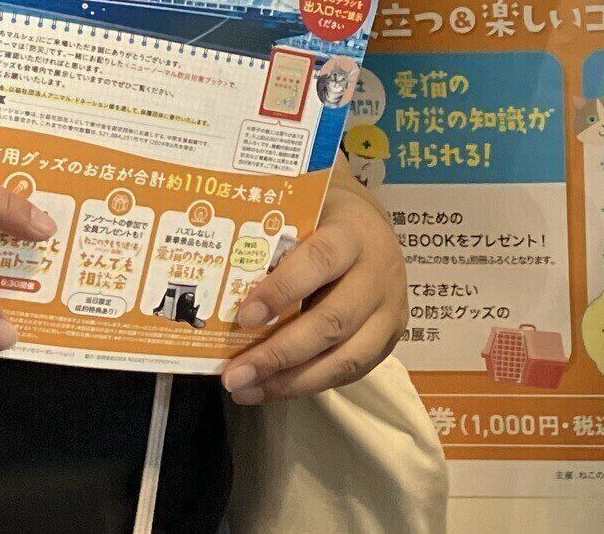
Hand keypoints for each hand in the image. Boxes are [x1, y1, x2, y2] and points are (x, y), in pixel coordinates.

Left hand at [220, 162, 405, 403]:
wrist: (371, 225)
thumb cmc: (323, 218)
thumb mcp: (301, 213)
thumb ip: (269, 241)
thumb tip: (213, 277)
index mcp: (353, 233)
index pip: (320, 261)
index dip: (282, 291)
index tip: (244, 317)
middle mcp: (379, 273)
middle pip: (333, 321)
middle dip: (280, 354)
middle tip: (234, 374)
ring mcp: (389, 309)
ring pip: (346, 357)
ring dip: (292, 381)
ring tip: (246, 391)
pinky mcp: (389, 337)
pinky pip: (350, 371)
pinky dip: (308, 385)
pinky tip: (271, 389)